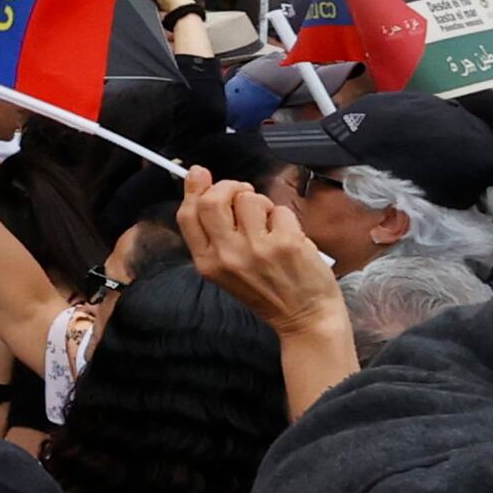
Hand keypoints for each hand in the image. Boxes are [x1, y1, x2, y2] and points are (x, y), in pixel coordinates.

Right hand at [177, 172, 348, 344]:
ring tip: (269, 223)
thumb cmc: (268, 292)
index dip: (192, 189)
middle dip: (228, 186)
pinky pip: (279, 210)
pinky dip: (285, 218)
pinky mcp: (285, 244)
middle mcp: (227, 256)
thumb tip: (206, 189)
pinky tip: (288, 237)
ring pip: (248, 198)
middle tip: (242, 193)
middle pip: (212, 200)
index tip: (201, 174)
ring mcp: (256, 249)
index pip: (187, 215)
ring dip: (261, 203)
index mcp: (207, 263)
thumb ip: (215, 236)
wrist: (305, 318)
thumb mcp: (227, 271)